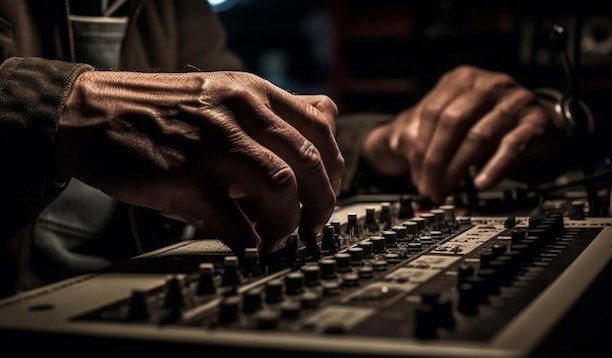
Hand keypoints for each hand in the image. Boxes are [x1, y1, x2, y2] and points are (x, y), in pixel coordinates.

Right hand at [55, 70, 343, 253]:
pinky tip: (247, 244)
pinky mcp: (184, 178)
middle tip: (314, 226)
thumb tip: (307, 151)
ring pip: (280, 188)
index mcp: (251, 92)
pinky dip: (250, 240)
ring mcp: (212, 144)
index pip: (321, 124)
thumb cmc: (156, 110)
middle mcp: (238, 112)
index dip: (335, 165)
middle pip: (309, 160)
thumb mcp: (219, 92)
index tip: (329, 190)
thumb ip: (263, 116)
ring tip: (281, 240)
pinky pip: (235, 221)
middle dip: (323, 202)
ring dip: (289, 223)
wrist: (90, 113)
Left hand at [362, 65, 565, 202]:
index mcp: (462, 80)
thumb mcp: (458, 120)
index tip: (417, 176)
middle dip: (436, 160)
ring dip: (458, 169)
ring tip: (448, 190)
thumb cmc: (491, 122)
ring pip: (478, 136)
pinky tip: (481, 184)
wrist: (541, 121)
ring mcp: (514, 100)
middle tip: (430, 187)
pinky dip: (493, 167)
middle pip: (452, 122)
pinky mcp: (535, 121)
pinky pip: (511, 146)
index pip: (432, 112)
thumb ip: (432, 136)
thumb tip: (413, 165)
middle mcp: (488, 84)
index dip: (421, 148)